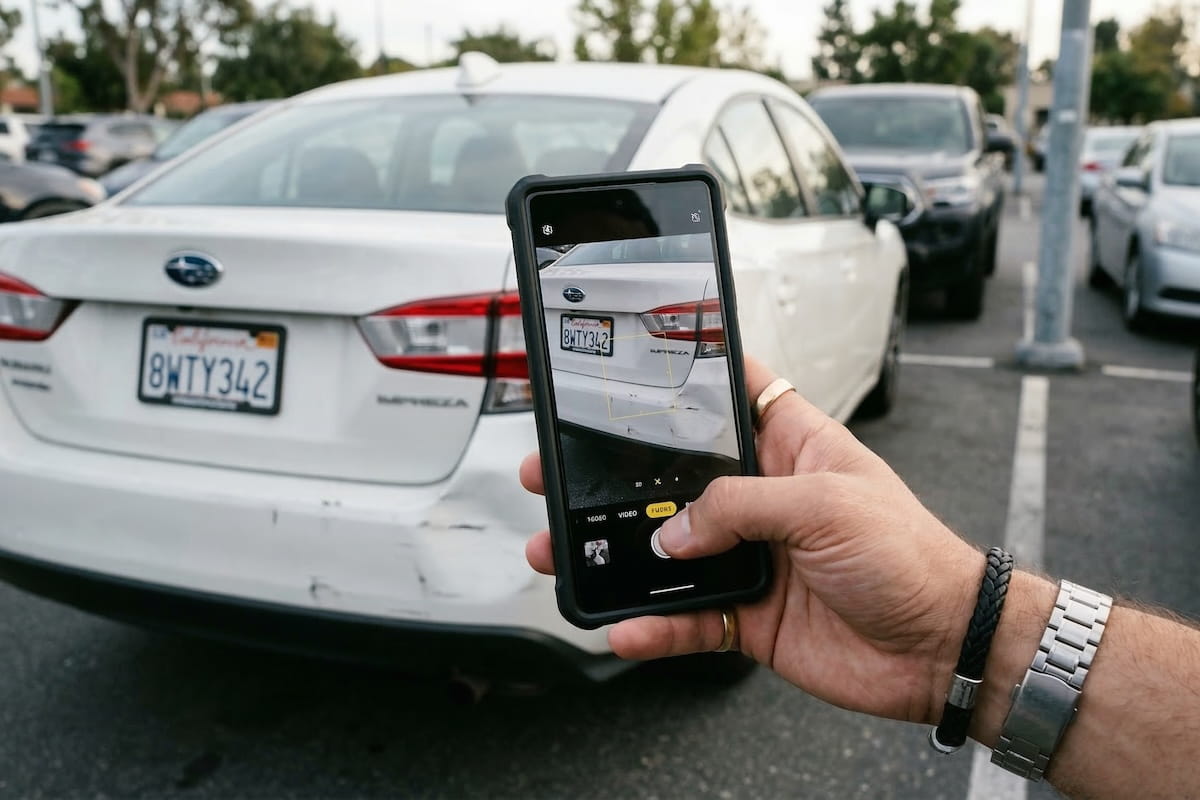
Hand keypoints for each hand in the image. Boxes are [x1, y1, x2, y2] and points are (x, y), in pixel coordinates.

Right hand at [521, 357, 983, 724]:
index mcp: (791, 448)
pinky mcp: (748, 615)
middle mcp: (764, 500)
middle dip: (615, 478)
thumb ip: (739, 507)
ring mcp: (752, 558)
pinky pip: (686, 618)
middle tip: (558, 471)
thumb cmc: (911, 555)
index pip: (731, 398)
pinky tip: (625, 626)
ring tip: (562, 552)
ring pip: (667, 554)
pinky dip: (653, 625)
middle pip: (675, 481)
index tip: (630, 368)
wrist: (941, 647)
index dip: (685, 380)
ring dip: (616, 557)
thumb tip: (675, 532)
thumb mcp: (825, 504)